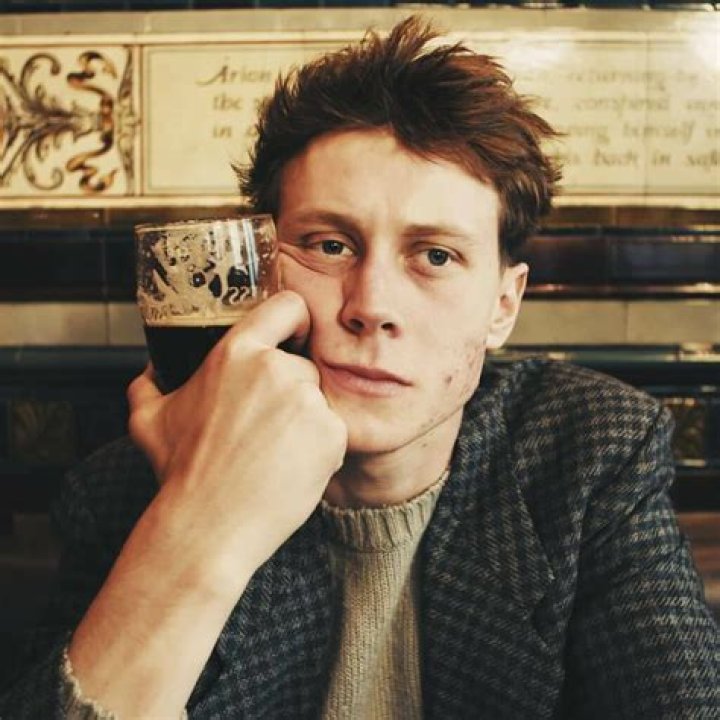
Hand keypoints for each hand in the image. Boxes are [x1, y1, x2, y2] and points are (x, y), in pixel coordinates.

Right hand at [127, 290, 346, 580]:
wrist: (209, 526)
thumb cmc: (181, 472)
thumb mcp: (149, 420)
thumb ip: (149, 384)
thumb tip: (151, 369)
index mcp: (235, 352)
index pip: (287, 306)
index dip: (294, 320)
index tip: (293, 337)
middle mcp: (276, 369)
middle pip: (301, 365)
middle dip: (288, 391)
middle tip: (264, 427)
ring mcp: (307, 401)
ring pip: (317, 401)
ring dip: (303, 422)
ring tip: (273, 453)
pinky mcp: (332, 433)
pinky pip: (333, 431)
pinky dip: (319, 449)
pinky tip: (290, 469)